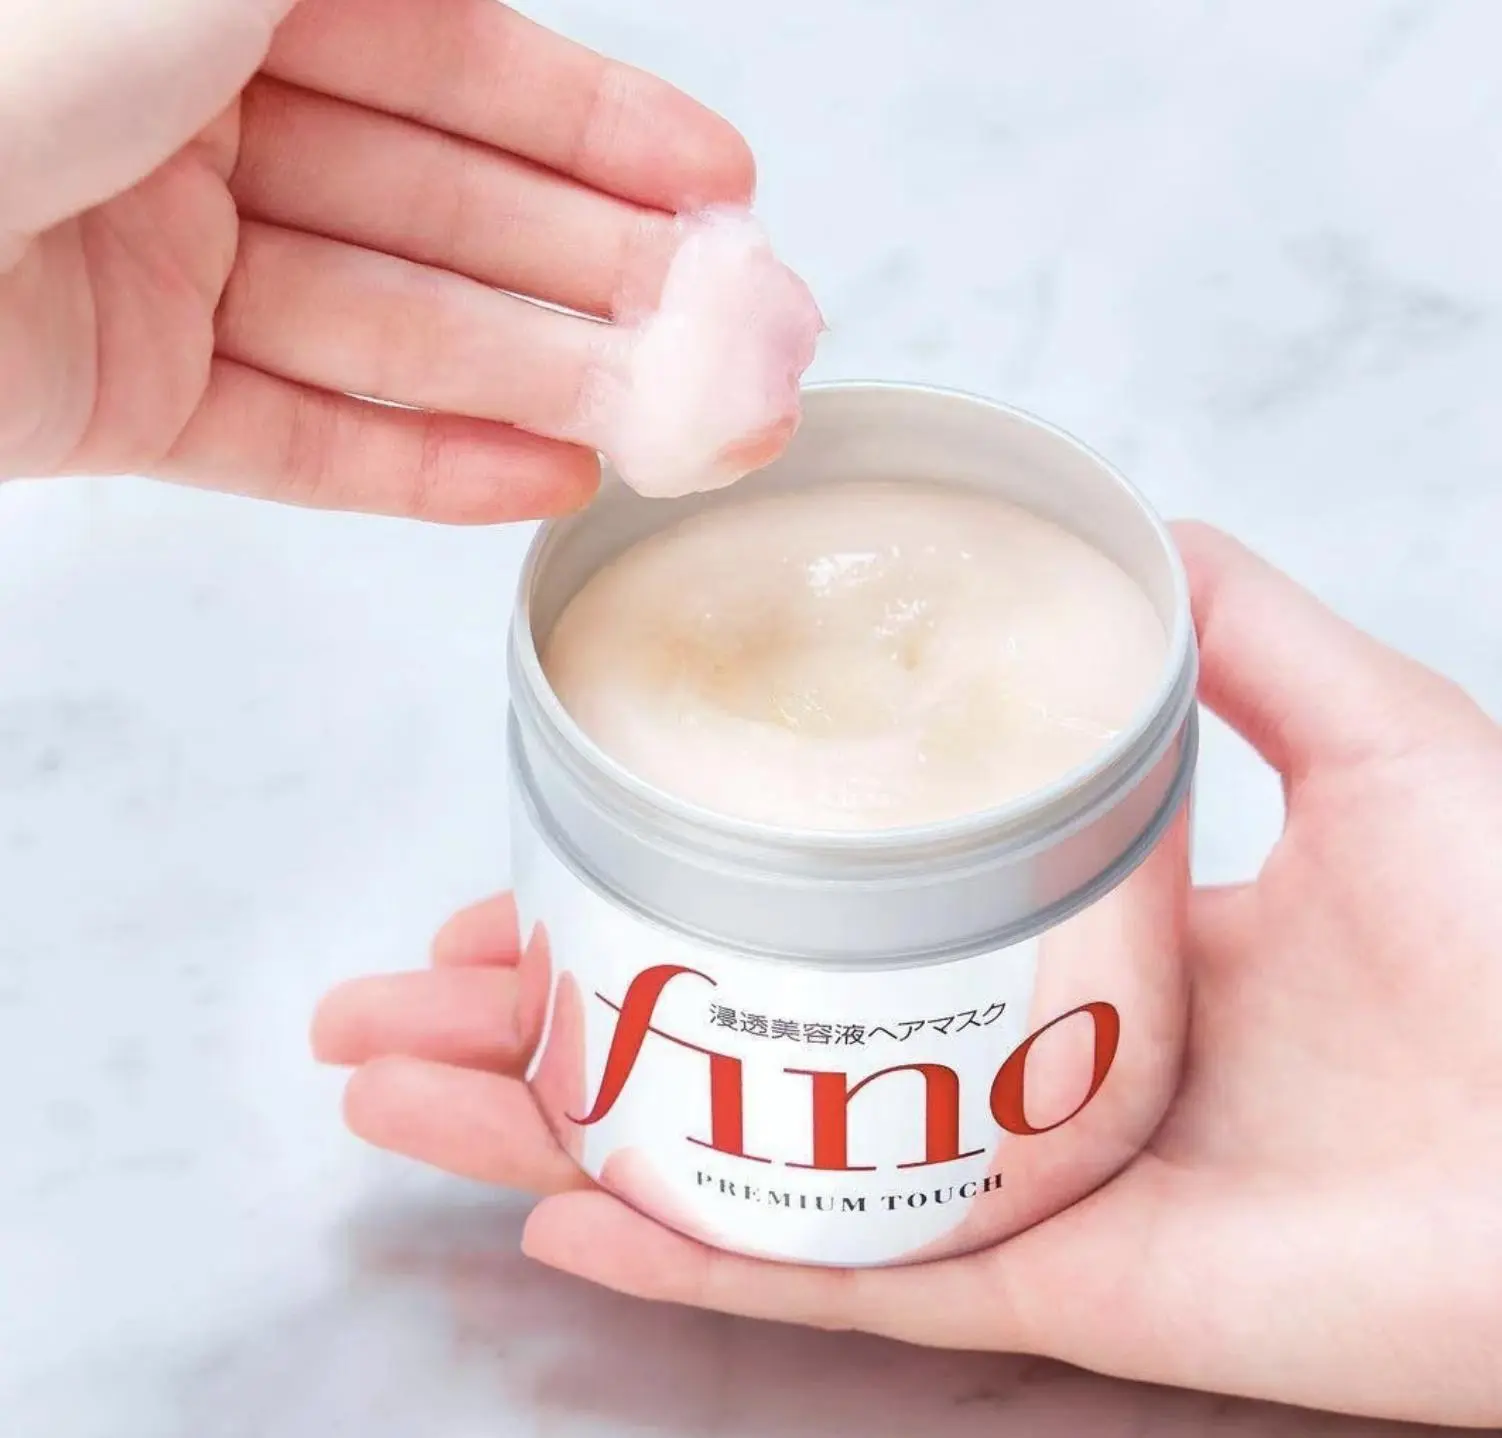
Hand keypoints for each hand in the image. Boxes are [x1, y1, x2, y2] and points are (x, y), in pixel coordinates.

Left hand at [1, 0, 751, 517]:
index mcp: (208, 3)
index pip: (451, 63)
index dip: (596, 128)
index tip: (716, 187)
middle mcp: (184, 122)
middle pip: (439, 208)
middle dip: (594, 271)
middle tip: (726, 330)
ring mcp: (150, 268)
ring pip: (387, 330)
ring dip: (540, 380)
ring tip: (669, 424)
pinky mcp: (116, 401)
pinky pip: (296, 439)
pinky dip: (422, 467)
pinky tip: (543, 479)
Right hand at [313, 521, 1501, 1428]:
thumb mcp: (1369, 736)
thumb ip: (1238, 636)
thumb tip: (1129, 523)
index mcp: (1060, 931)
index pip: (813, 909)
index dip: (665, 884)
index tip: (541, 852)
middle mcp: (996, 1054)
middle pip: (728, 1041)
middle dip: (544, 1021)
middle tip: (391, 998)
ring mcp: (1003, 1176)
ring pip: (737, 1165)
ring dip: (558, 1130)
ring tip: (394, 1095)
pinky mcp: (1045, 1285)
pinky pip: (837, 1274)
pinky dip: (696, 1253)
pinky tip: (562, 1214)